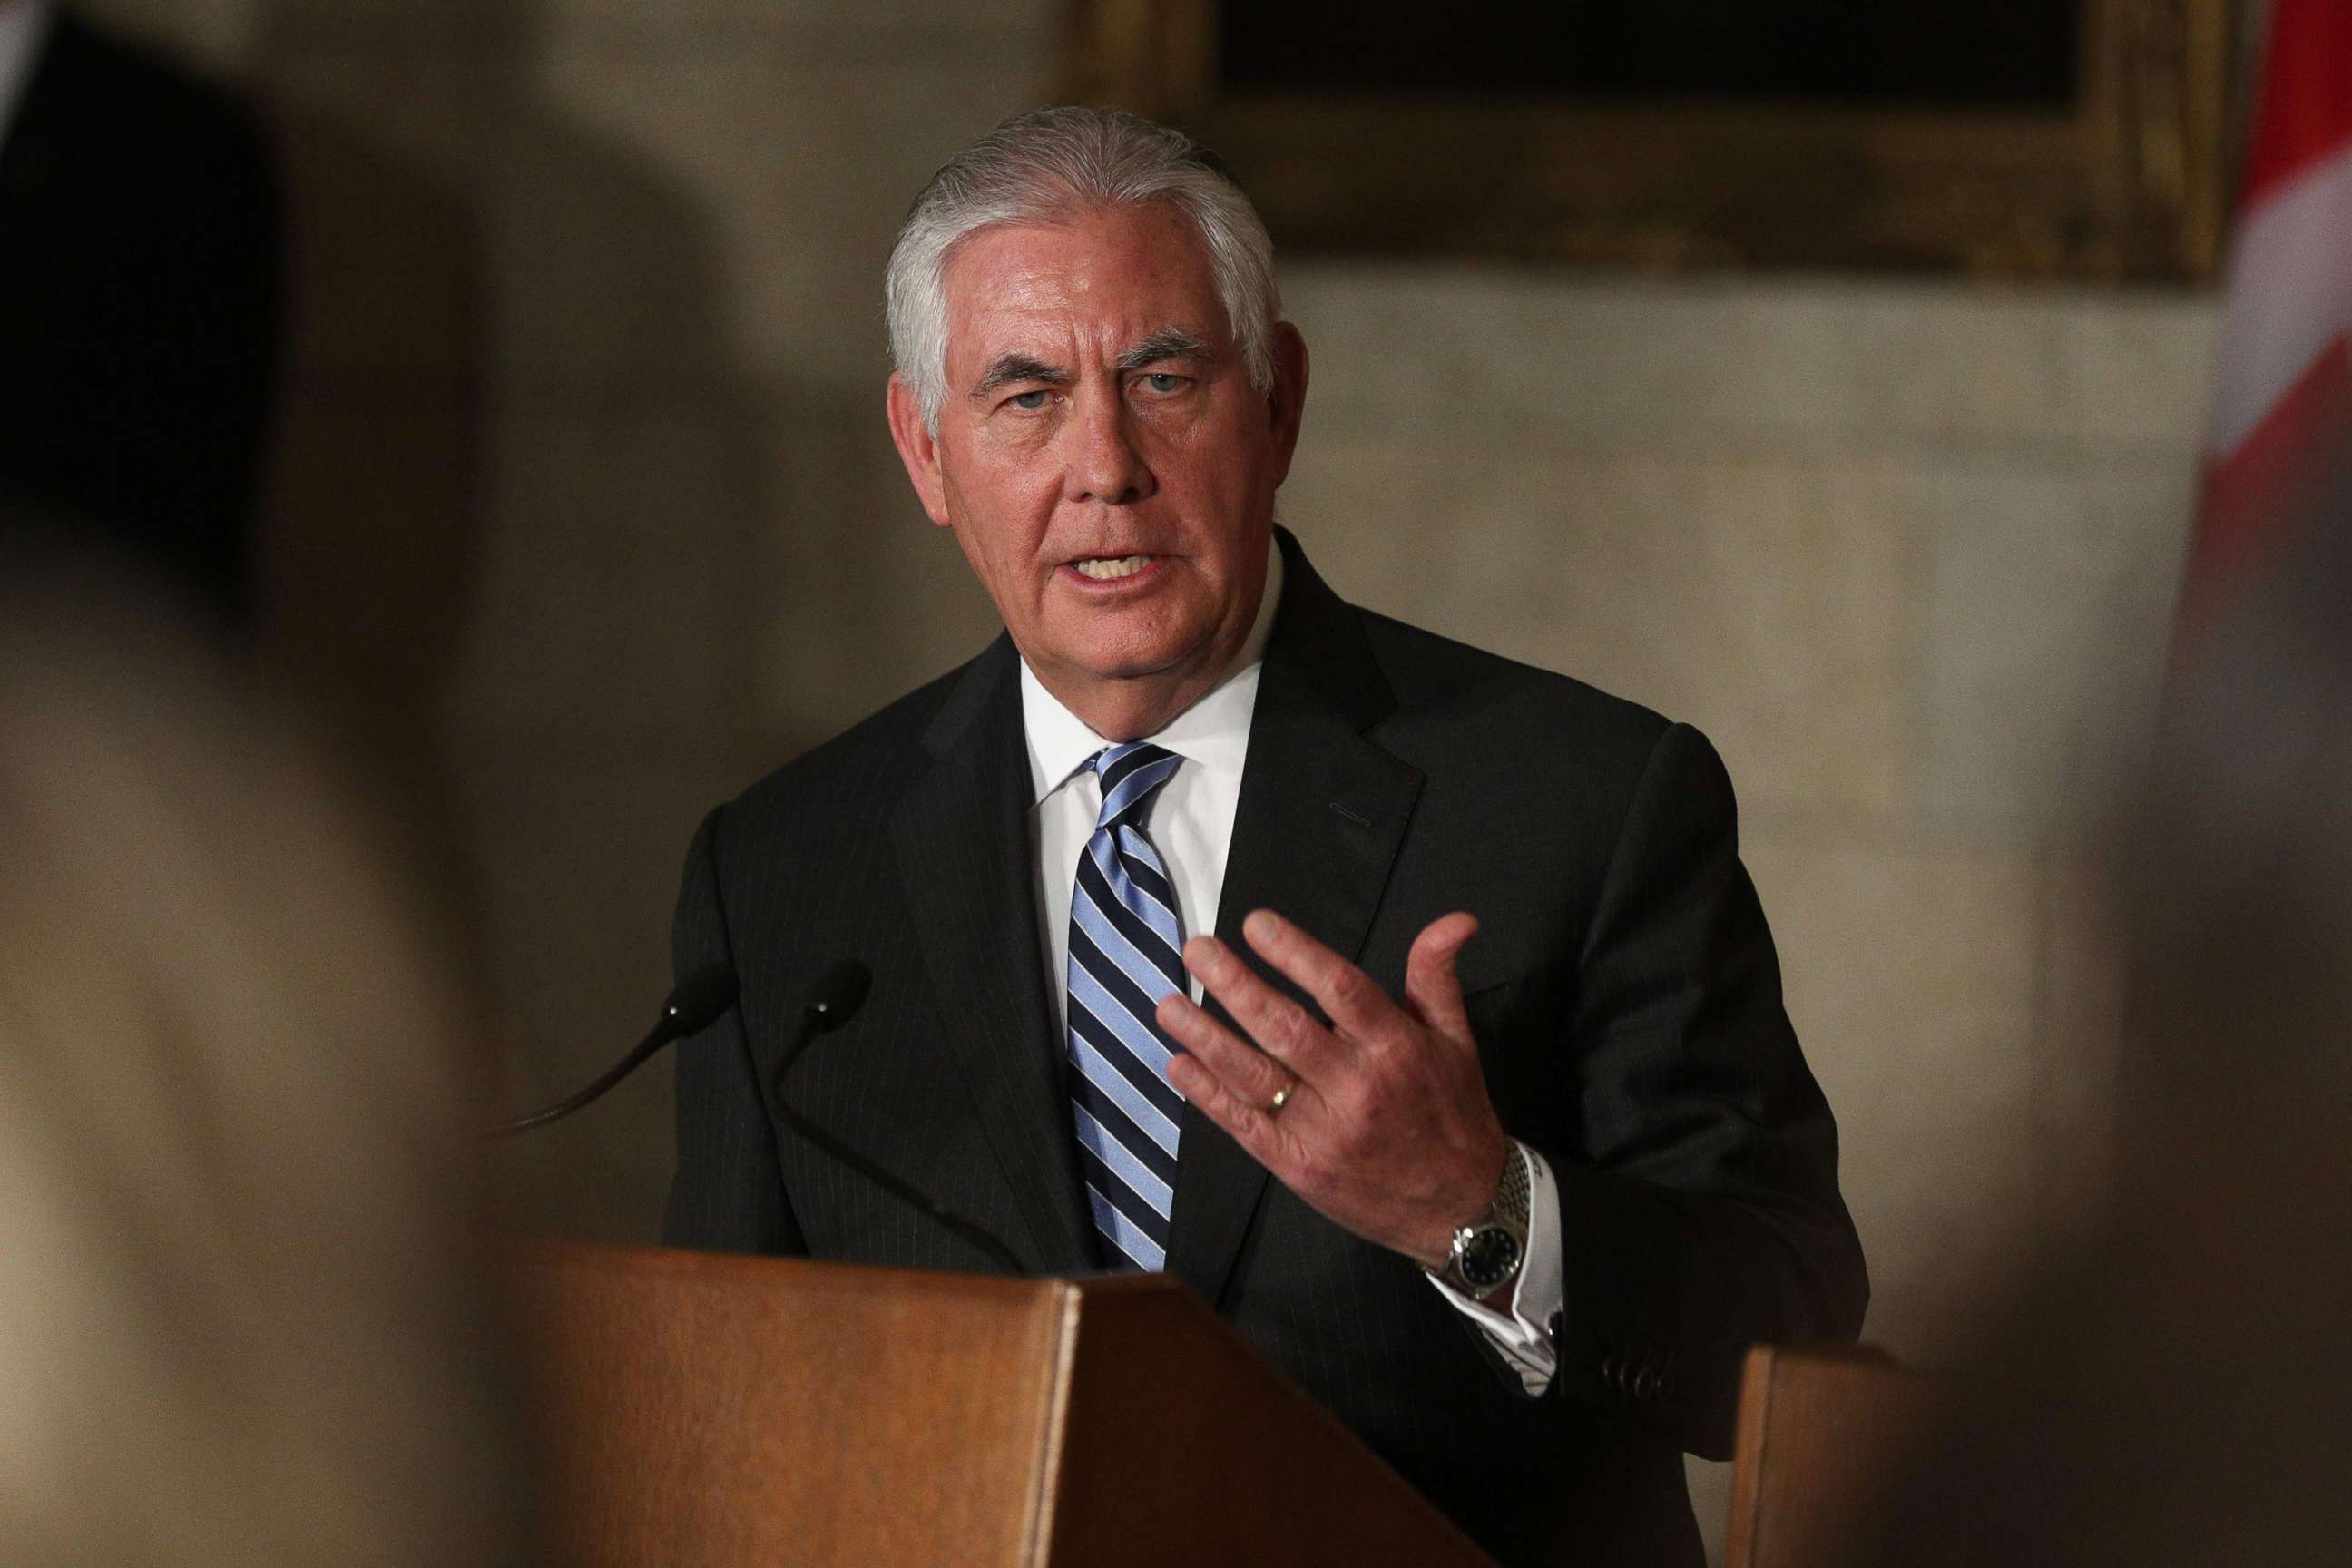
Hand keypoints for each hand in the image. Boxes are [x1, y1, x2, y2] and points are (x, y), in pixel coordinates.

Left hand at [1157, 908, 1509, 1267]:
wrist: (1460, 1210)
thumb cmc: (1454, 1115)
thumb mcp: (1458, 1041)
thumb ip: (1437, 976)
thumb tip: (1457, 919)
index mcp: (1396, 1049)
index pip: (1341, 990)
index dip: (1296, 954)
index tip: (1256, 924)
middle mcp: (1357, 1087)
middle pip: (1286, 1029)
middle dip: (1235, 986)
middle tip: (1198, 950)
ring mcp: (1323, 1131)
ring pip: (1255, 1077)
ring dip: (1206, 1039)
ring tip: (1169, 1005)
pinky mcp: (1299, 1167)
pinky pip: (1246, 1126)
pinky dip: (1209, 1096)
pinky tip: (1179, 1065)